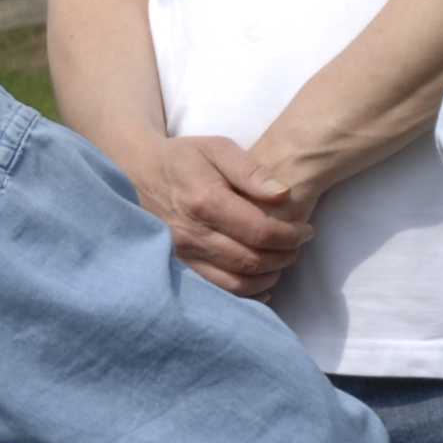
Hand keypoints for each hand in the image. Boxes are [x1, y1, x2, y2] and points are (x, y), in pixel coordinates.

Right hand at [134, 132, 309, 297]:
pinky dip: (246, 293)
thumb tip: (284, 194)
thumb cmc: (183, 159)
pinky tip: (261, 281)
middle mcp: (192, 234)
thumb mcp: (217, 148)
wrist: (137, 174)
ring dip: (268, 277)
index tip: (306, 231)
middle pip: (252, 260)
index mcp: (205, 201)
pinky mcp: (179, 268)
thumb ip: (251, 170)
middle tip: (297, 246)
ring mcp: (183, 256)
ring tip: (281, 261)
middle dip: (284, 256)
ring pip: (237, 282)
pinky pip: (218, 292)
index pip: (260, 231)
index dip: (291, 236)